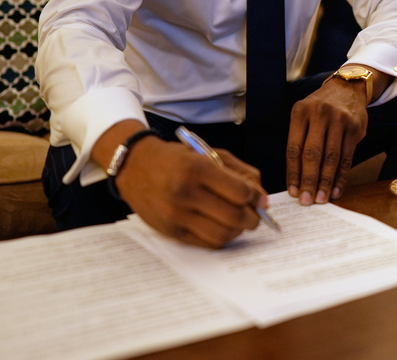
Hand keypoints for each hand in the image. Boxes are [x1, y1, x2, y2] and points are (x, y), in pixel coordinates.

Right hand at [110, 133, 266, 247]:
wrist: (134, 165)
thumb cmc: (176, 158)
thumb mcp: (208, 153)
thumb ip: (239, 172)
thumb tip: (262, 198)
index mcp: (197, 168)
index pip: (240, 192)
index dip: (256, 197)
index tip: (259, 198)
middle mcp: (185, 193)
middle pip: (234, 216)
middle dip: (253, 218)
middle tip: (255, 214)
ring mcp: (177, 215)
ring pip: (223, 234)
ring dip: (238, 230)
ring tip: (239, 221)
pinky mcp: (171, 232)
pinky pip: (206, 243)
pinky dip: (221, 237)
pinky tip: (222, 226)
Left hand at [286, 79, 368, 205]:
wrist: (347, 88)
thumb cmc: (320, 109)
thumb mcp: (304, 115)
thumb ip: (300, 140)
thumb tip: (297, 179)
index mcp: (300, 112)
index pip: (294, 148)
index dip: (293, 173)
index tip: (293, 192)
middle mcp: (319, 114)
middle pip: (312, 154)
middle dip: (309, 181)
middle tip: (306, 201)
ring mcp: (339, 120)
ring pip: (331, 158)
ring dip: (326, 182)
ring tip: (321, 199)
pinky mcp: (355, 128)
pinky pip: (347, 157)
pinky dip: (341, 176)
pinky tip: (336, 190)